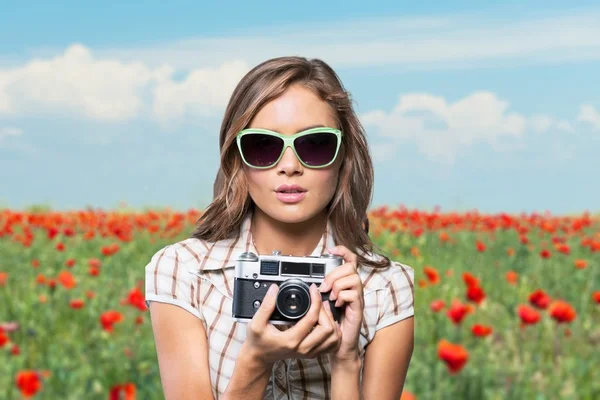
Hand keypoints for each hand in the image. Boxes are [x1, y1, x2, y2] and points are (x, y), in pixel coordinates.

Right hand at [242, 282, 341, 367]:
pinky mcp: (312, 353)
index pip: (312, 318)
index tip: (312, 290)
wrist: (259, 357)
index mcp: (291, 340)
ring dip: (331, 321)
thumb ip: (265, 306)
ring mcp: (309, 352)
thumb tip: (274, 290)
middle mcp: (303, 348)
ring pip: (333, 338)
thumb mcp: (256, 323)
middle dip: (324, 310)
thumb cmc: (257, 341)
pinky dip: (333, 332)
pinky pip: (332, 344)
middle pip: (327, 329)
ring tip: (322, 309)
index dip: (315, 300)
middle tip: (318, 300)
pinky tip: (326, 322)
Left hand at [318, 245, 363, 363]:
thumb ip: (322, 290)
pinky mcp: (358, 308)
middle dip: (334, 274)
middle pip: (350, 267)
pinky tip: (336, 305)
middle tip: (325, 287)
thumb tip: (314, 283)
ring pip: (352, 278)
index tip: (331, 250)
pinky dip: (342, 297)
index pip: (350, 260)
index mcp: (346, 284)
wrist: (339, 344)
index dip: (343, 251)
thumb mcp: (324, 302)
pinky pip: (353, 293)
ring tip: (331, 296)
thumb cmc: (331, 323)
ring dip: (338, 285)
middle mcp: (354, 288)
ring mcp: (358, 297)